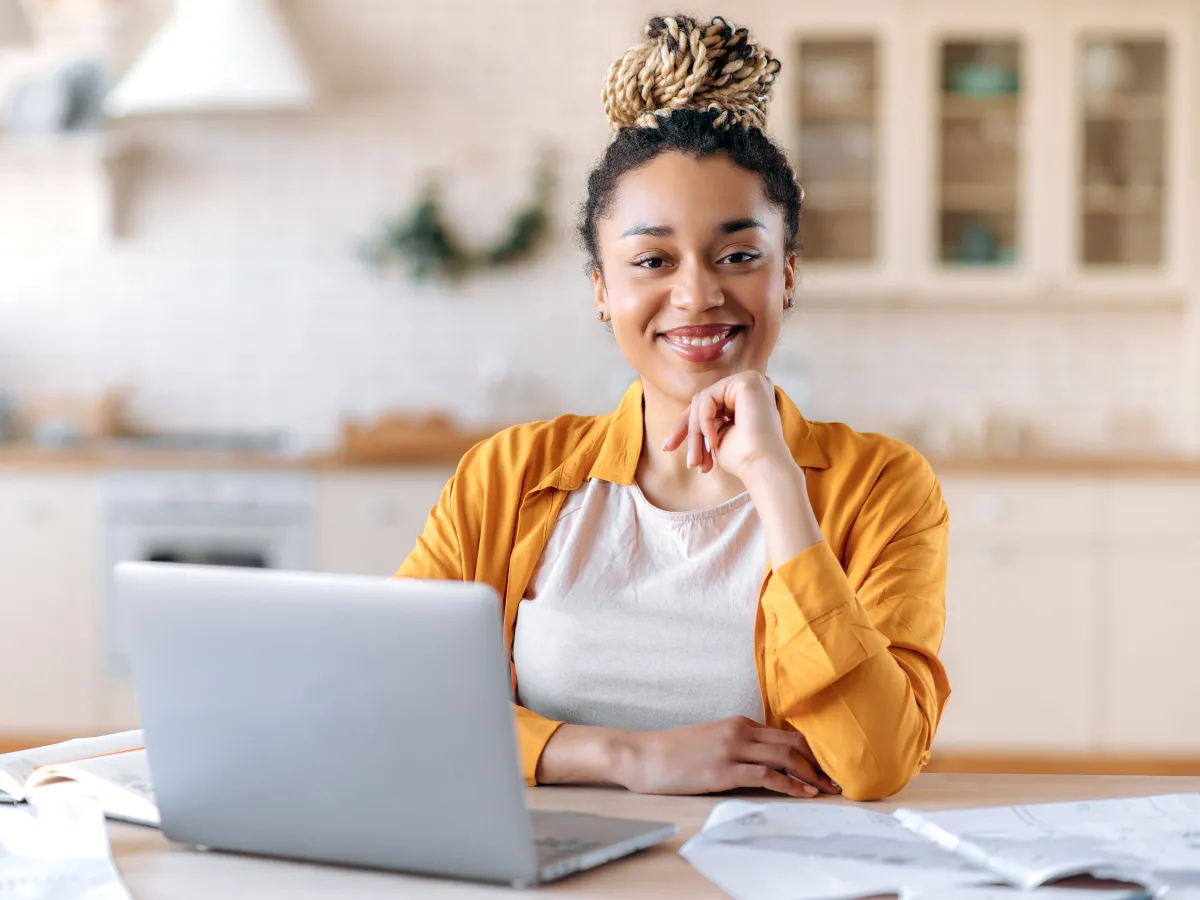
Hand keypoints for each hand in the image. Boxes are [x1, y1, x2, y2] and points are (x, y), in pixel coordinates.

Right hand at [618, 716, 839, 797]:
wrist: (642, 754)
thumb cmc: (674, 751)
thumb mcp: (711, 740)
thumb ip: (738, 745)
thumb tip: (764, 760)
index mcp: (738, 723)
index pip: (786, 733)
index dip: (811, 750)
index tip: (827, 766)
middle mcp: (739, 731)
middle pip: (792, 743)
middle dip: (818, 763)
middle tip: (836, 780)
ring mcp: (731, 749)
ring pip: (785, 756)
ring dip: (811, 774)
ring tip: (827, 790)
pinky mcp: (723, 770)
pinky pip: (766, 775)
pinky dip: (790, 784)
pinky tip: (803, 793)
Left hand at [662, 371, 790, 482]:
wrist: (762, 466)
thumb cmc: (744, 459)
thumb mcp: (717, 437)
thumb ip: (706, 422)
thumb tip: (685, 422)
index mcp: (745, 398)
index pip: (708, 406)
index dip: (685, 426)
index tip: (668, 447)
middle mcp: (749, 385)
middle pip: (703, 402)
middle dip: (690, 432)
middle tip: (690, 462)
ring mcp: (750, 380)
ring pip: (703, 400)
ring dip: (696, 432)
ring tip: (698, 459)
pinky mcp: (747, 381)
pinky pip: (709, 398)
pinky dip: (705, 422)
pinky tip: (713, 442)